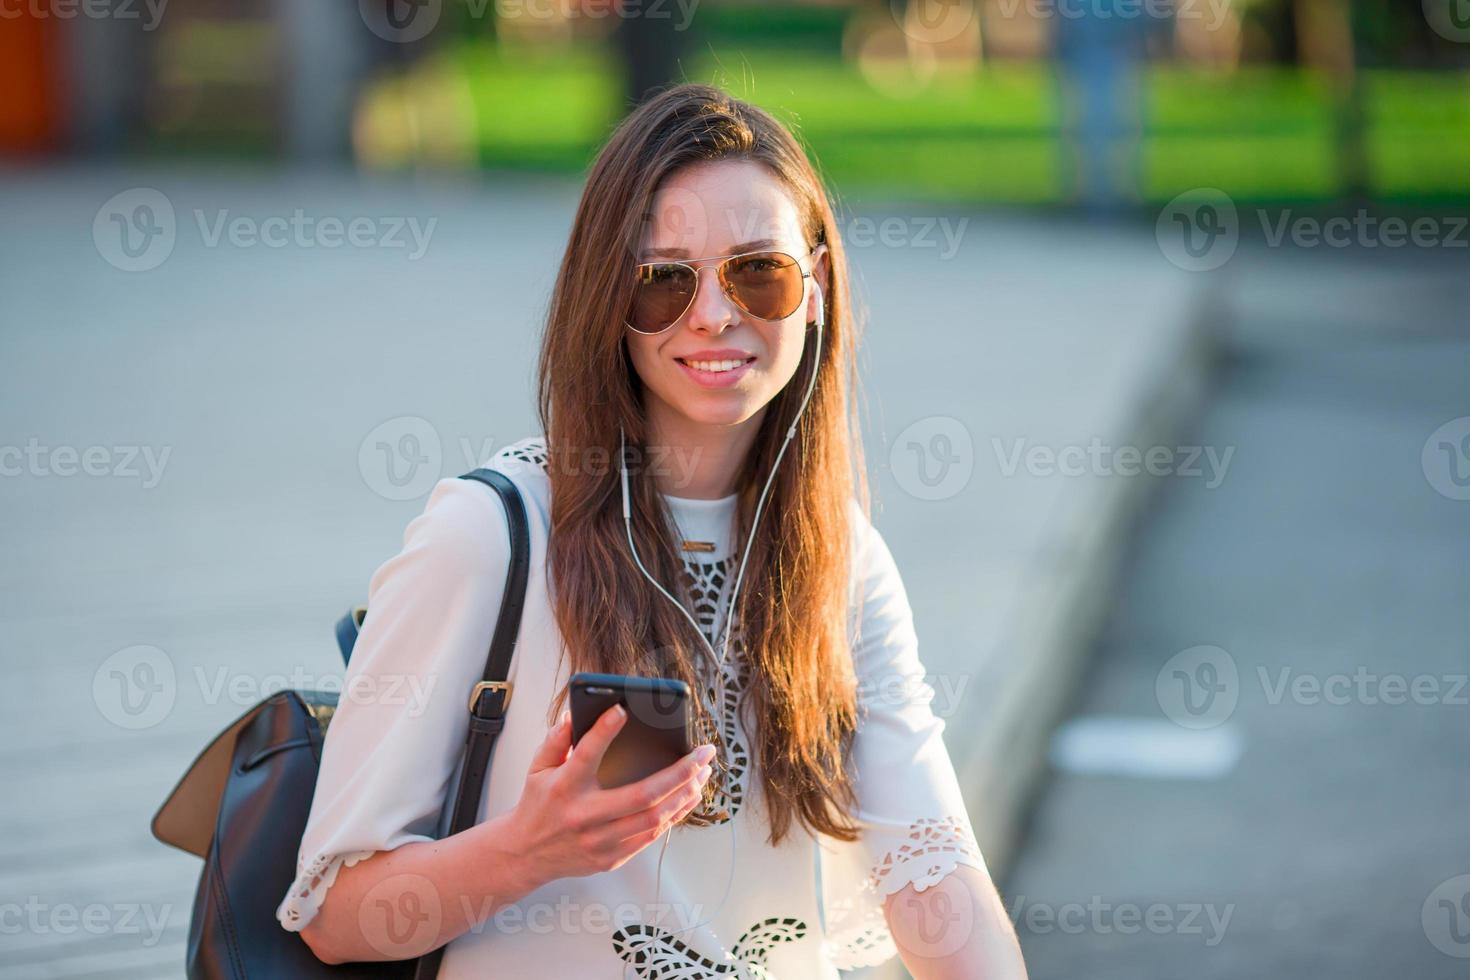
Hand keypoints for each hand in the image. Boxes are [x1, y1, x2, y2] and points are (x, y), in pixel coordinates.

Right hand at [503, 703, 716, 887]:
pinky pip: (650, 837)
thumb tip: (574, 714)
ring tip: (702, 773)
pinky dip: (674, 815)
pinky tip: (688, 797)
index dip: (603, 731)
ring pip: (654, 819)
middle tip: (703, 753)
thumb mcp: (538, 768)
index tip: (621, 709)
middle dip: (680, 772)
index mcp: (564, 788)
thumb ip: (557, 740)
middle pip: (642, 795)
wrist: (524, 855)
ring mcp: (599, 841)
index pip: (585, 754)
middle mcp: (584, 816)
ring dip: (685, 794)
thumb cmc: (537, 806)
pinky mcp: (610, 858)